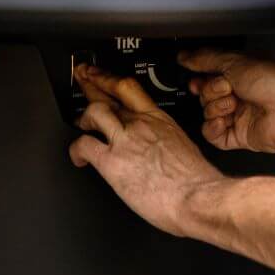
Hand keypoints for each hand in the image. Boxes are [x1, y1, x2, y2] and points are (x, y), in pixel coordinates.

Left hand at [68, 65, 220, 235]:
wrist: (199, 198)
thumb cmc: (198, 182)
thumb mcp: (185, 146)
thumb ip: (165, 140)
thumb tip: (158, 148)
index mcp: (159, 120)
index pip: (128, 87)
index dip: (109, 78)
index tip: (99, 76)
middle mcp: (140, 124)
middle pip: (108, 93)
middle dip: (90, 84)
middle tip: (81, 79)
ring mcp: (124, 141)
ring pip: (93, 112)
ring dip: (83, 118)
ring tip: (83, 126)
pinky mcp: (111, 162)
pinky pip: (84, 146)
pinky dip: (76, 150)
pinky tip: (79, 158)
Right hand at [178, 49, 274, 153]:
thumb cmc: (274, 82)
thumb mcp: (233, 60)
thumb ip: (204, 58)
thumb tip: (184, 56)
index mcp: (238, 76)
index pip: (207, 78)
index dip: (199, 80)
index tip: (196, 78)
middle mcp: (238, 96)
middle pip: (204, 96)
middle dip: (211, 91)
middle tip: (226, 87)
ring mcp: (239, 117)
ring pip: (207, 115)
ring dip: (216, 108)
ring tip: (233, 103)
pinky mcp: (240, 137)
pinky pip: (213, 136)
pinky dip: (212, 128)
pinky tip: (223, 120)